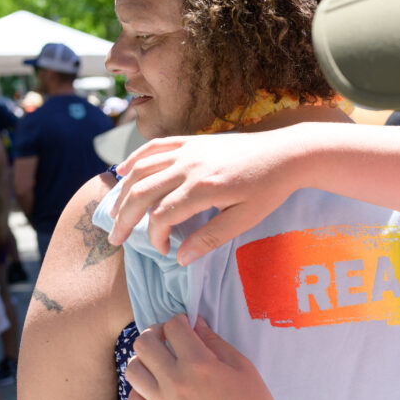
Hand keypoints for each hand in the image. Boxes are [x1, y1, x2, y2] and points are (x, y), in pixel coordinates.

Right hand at [108, 129, 305, 264]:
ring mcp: (188, 149)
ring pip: (141, 169)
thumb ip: (211, 238)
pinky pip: (154, 147)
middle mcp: (189, 165)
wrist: (285, 154)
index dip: (156, 237)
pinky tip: (122, 172)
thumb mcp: (245, 219)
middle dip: (124, 218)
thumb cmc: (269, 190)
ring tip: (114, 213)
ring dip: (123, 191)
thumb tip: (181, 258)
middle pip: (142, 192)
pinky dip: (134, 159)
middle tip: (115, 239)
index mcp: (203, 188)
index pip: (162, 216)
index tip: (164, 251)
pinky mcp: (191, 141)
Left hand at [125, 314, 292, 399]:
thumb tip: (195, 322)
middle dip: (155, 333)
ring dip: (144, 360)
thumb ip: (213, 341)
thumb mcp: (241, 364)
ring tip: (159, 362)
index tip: (186, 324)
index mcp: (198, 364)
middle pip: (144, 345)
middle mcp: (175, 383)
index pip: (173, 327)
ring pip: (133, 371)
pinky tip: (156, 388)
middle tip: (167, 337)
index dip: (179, 320)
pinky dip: (140, 390)